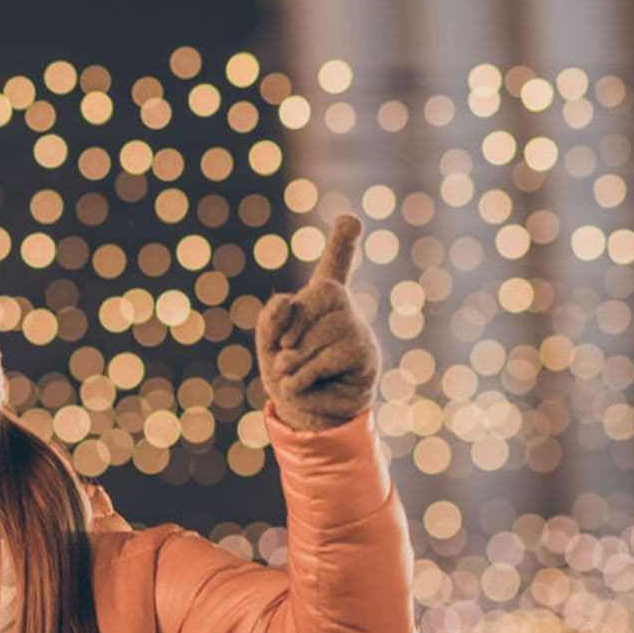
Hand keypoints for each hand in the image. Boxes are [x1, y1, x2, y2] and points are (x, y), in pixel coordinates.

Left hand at [254, 214, 380, 430]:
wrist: (306, 413)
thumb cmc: (287, 372)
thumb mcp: (269, 342)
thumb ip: (271, 318)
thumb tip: (288, 301)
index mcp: (320, 299)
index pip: (336, 264)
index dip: (343, 242)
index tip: (351, 219)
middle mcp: (343, 307)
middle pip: (306, 305)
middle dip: (286, 338)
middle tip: (287, 358)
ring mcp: (357, 329)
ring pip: (313, 337)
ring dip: (292, 363)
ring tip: (297, 374)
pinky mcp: (364, 356)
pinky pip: (323, 359)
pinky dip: (302, 376)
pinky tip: (303, 385)